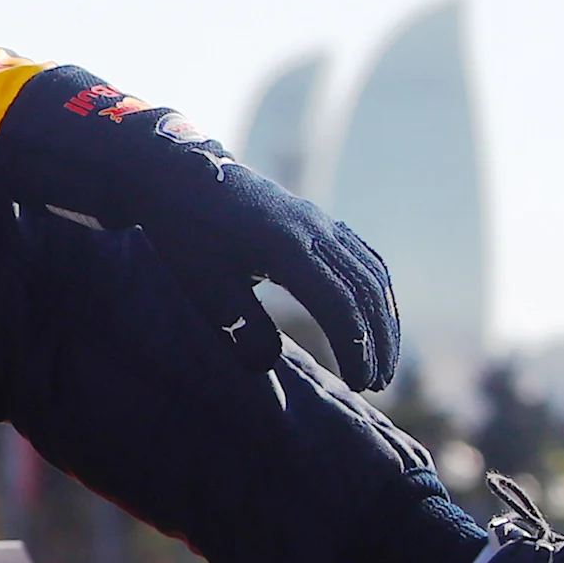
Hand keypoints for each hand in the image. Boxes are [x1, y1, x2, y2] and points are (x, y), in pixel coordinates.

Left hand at [151, 160, 402, 393]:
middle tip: (377, 384)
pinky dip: (377, 292)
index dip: (355, 348)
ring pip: (372, 273)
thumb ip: (239, 326)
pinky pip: (364, 257)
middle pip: (366, 290)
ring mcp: (320, 221)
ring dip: (384, 319)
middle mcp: (313, 229)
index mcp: (285, 245)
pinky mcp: (319, 221)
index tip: (357, 384)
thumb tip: (267, 365)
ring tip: (382, 362)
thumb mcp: (203, 284)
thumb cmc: (186, 233)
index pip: (339, 304)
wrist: (179, 177)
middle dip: (379, 341)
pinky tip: (378, 320)